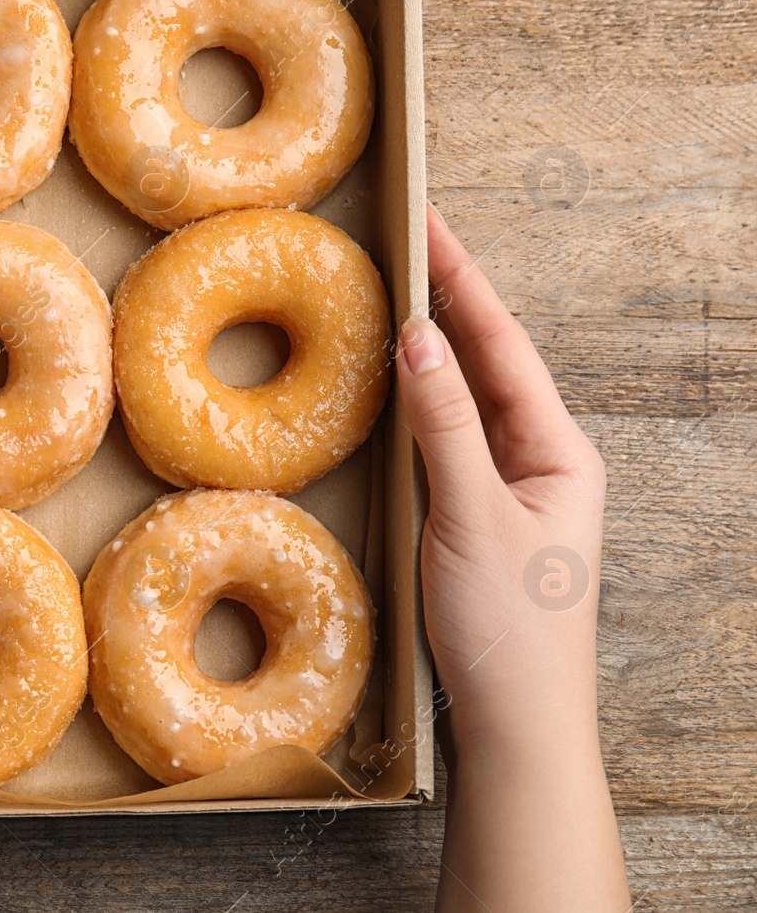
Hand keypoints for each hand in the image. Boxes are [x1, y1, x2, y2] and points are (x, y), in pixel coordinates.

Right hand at [397, 204, 627, 909]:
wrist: (516, 727)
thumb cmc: (509, 631)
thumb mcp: (472, 516)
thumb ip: (445, 425)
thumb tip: (419, 338)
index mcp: (558, 453)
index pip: (503, 346)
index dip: (462, 281)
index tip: (428, 224)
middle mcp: (541, 463)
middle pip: (490, 362)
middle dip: (450, 299)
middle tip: (407, 240)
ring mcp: (511, 492)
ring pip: (467, 400)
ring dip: (434, 346)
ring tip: (397, 290)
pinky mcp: (478, 521)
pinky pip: (449, 441)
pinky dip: (419, 402)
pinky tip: (394, 386)